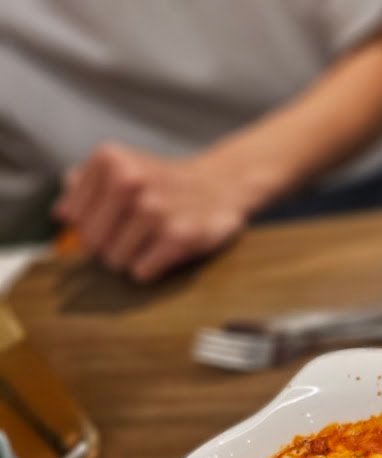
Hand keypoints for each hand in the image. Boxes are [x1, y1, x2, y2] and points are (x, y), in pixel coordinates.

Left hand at [52, 143, 252, 281]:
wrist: (220, 186)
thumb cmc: (165, 183)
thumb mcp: (124, 167)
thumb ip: (86, 184)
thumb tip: (60, 213)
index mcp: (110, 161)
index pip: (74, 218)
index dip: (92, 226)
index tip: (113, 220)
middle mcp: (129, 181)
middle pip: (92, 242)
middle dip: (109, 246)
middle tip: (134, 235)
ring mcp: (154, 211)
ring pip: (114, 260)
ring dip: (131, 259)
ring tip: (150, 242)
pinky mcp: (177, 237)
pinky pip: (141, 272)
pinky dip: (150, 269)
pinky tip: (164, 251)